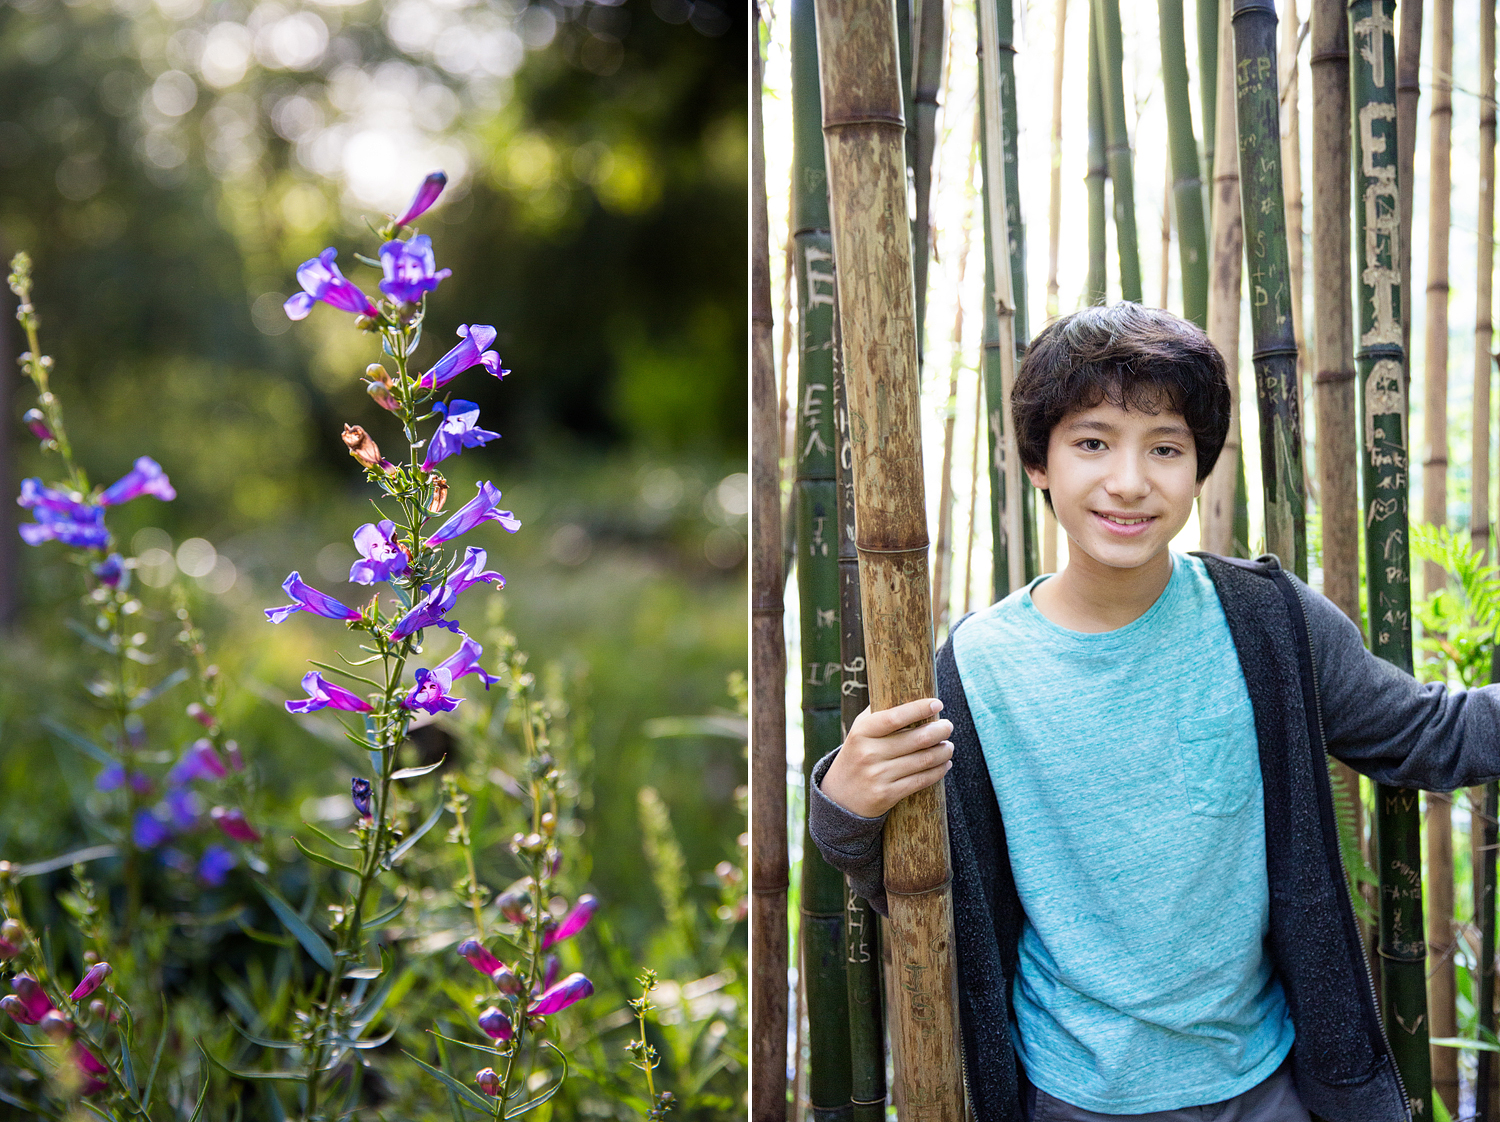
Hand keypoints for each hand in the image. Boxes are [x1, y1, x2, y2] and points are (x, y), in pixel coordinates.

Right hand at [819, 698, 953, 818]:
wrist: (839, 797)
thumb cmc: (856, 756)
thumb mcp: (859, 732)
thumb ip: (879, 713)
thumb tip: (908, 693)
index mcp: (862, 732)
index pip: (895, 717)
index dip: (919, 709)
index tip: (937, 703)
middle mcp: (869, 753)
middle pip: (917, 739)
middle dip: (940, 730)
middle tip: (948, 726)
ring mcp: (878, 775)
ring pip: (923, 760)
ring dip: (943, 752)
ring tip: (948, 746)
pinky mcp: (887, 795)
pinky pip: (921, 780)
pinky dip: (938, 771)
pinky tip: (944, 764)